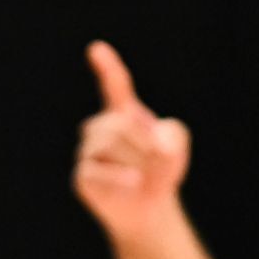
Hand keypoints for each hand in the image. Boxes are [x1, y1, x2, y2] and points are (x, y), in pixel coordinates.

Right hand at [74, 40, 190, 239]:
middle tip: (161, 160)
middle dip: (143, 142)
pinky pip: (96, 169)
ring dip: (135, 160)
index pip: (114, 86)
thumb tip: (155, 142)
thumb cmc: (160, 172)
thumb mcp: (176, 148)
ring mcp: (88, 152)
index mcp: (123, 114)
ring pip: (106, 145)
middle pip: (117, 124)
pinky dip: (118, 175)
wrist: (147, 209)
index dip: (107, 67)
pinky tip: (134, 181)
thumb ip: (174, 134)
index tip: (96, 49)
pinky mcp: (83, 176)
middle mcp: (101, 128)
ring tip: (146, 176)